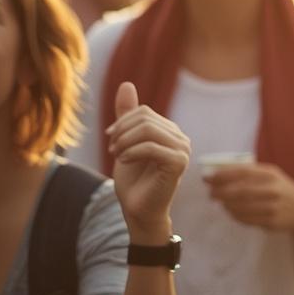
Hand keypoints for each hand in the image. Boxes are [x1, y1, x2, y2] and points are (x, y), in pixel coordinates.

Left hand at [106, 82, 189, 241]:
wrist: (138, 210)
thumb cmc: (134, 180)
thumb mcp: (125, 142)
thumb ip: (127, 116)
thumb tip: (126, 84)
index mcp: (170, 132)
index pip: (143, 112)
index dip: (122, 122)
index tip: (110, 138)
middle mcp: (181, 138)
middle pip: (145, 119)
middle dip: (122, 132)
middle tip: (112, 149)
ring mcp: (183, 150)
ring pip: (147, 130)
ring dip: (125, 143)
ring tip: (117, 155)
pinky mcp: (179, 163)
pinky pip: (151, 147)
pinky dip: (132, 153)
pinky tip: (124, 161)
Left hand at [205, 161, 293, 239]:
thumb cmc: (281, 189)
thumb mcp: (270, 175)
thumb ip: (248, 173)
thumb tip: (216, 174)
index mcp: (270, 174)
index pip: (241, 172)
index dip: (222, 175)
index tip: (208, 178)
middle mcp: (272, 190)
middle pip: (238, 191)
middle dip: (220, 192)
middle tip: (211, 194)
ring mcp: (272, 207)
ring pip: (240, 207)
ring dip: (226, 205)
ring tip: (222, 203)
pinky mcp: (271, 222)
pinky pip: (245, 219)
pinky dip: (234, 215)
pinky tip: (232, 211)